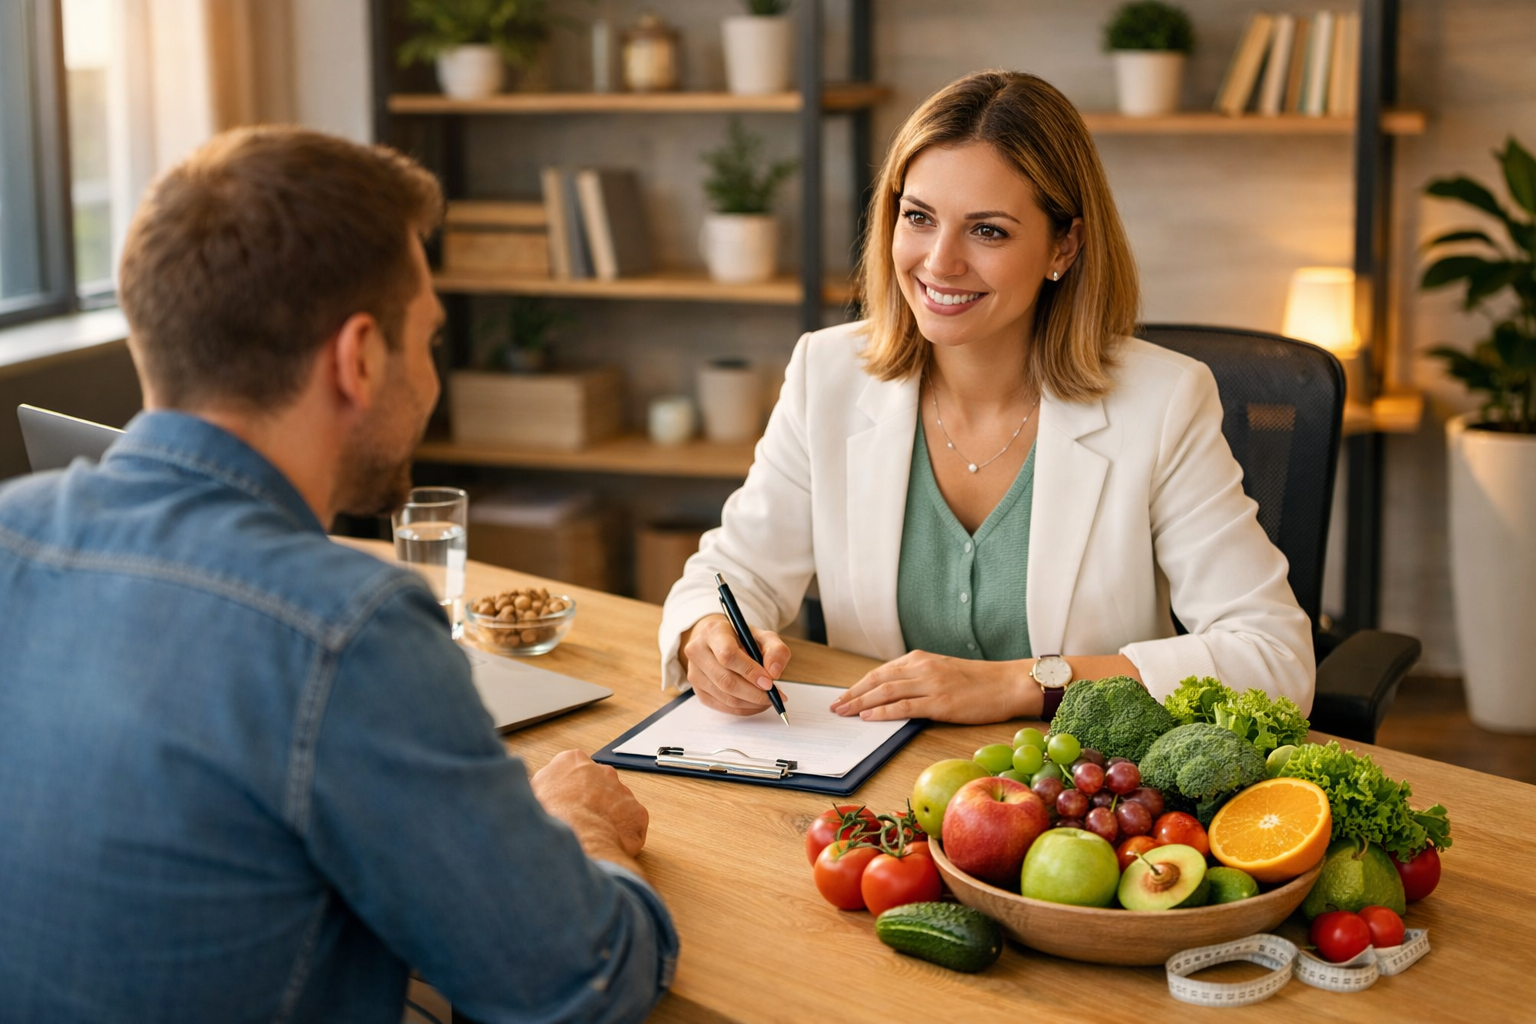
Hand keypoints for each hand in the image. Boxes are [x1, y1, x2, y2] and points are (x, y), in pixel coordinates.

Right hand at [531, 750, 648, 867]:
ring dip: (606, 817)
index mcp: (572, 761)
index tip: (563, 804)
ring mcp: (622, 790)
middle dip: (590, 800)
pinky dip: (621, 833)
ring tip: (591, 837)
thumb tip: (539, 790)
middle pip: (596, 784)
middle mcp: (601, 770)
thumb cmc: (550, 820)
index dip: (567, 790)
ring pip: (615, 803)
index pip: (572, 770)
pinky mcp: (636, 812)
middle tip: (578, 822)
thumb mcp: (530, 795)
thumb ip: (540, 786)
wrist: (577, 842)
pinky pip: (629, 822)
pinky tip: (606, 843)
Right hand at [678, 613, 790, 716]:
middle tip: (773, 696)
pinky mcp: (697, 690)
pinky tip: (755, 704)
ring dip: (751, 703)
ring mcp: (694, 672)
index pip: (728, 655)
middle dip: (754, 693)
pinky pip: (721, 706)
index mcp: (713, 632)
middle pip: (725, 680)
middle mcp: (697, 651)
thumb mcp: (763, 636)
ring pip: (724, 697)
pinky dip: (743, 709)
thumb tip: (774, 673)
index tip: (769, 682)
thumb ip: (775, 650)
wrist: (718, 643)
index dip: (750, 671)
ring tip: (768, 699)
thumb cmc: (741, 639)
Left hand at [830, 651, 1036, 723]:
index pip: (881, 672)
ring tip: (843, 712)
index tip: (844, 695)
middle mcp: (922, 668)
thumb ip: (919, 679)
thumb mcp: (943, 672)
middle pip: (877, 680)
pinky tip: (869, 717)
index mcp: (920, 659)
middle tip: (835, 706)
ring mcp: (930, 684)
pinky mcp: (940, 702)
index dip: (859, 685)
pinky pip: (904, 706)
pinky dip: (883, 712)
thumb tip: (895, 695)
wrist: (1007, 684)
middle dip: (852, 694)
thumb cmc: (979, 682)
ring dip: (860, 703)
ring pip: (886, 692)